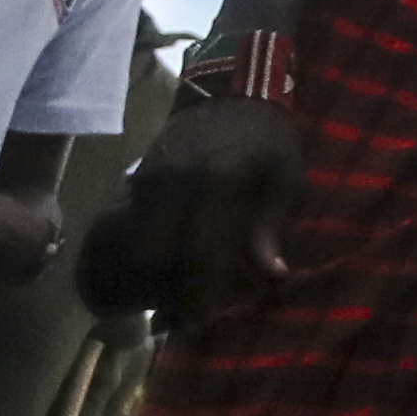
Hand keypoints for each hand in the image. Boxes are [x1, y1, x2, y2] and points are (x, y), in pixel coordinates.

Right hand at [88, 95, 302, 320]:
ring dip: (148, 274)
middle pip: (155, 256)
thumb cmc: (270, 140)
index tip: (198, 324)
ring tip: (166, 295)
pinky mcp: (138, 176)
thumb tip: (272, 276)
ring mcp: (151, 178)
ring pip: (136, 243)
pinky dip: (142, 249)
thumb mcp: (285, 178)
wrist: (234, 91)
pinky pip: (132, 224)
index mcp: (217, 184)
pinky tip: (158, 266)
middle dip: (162, 290)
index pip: (199, 253)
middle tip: (179, 314)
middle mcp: (175, 182)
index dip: (197, 294)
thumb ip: (269, 227)